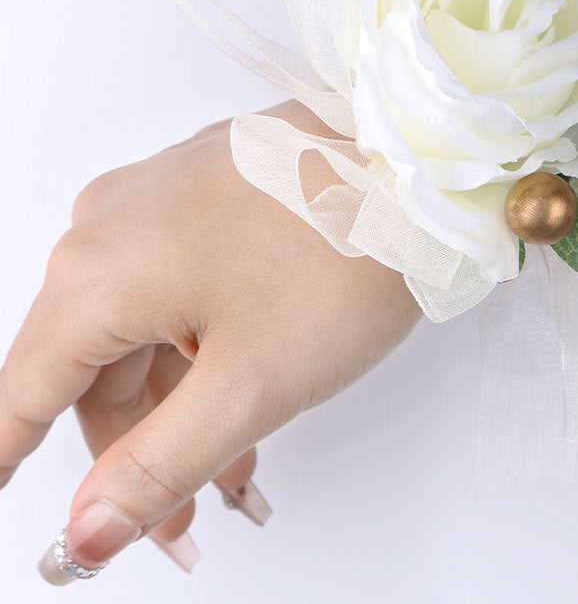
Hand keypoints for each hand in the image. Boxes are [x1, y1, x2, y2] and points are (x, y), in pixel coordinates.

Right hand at [0, 100, 421, 582]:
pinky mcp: (210, 186)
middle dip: (137, 452)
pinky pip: (183, 280)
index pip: (26, 394)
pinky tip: (246, 391)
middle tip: (182, 524)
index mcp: (100, 271)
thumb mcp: (251, 385)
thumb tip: (82, 530)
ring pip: (148, 325)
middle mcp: (115, 221)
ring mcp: (165, 195)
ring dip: (183, 403)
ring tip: (236, 470)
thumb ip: (158, 465)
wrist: (418, 164)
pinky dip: (206, 343)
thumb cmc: (345, 255)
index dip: (12, 462)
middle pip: (96, 365)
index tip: (20, 512)